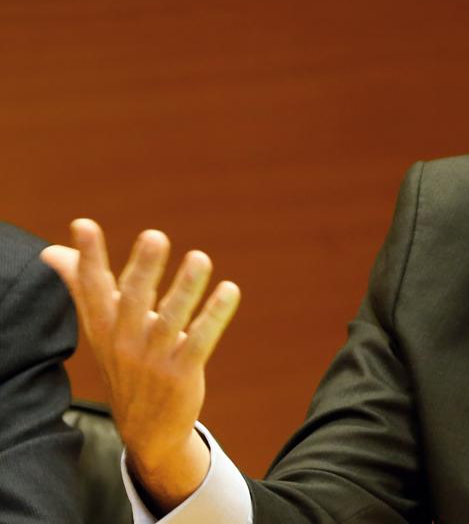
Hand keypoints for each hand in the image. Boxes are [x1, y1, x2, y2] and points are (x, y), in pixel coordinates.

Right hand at [41, 219, 240, 512]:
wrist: (145, 429)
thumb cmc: (124, 362)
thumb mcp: (100, 328)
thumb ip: (83, 286)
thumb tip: (52, 251)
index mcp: (103, 326)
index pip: (91, 287)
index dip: (88, 257)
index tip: (83, 225)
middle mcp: (124, 340)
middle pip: (132, 300)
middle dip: (143, 268)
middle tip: (154, 235)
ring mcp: (154, 357)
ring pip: (171, 318)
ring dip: (186, 288)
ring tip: (201, 258)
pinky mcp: (182, 372)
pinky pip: (200, 340)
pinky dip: (215, 315)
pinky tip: (229, 290)